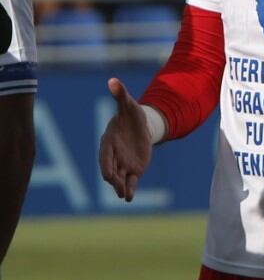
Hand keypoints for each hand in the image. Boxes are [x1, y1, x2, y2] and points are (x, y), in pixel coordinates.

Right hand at [98, 77, 152, 201]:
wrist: (141, 126)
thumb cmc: (131, 115)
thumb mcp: (129, 105)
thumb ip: (120, 96)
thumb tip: (113, 80)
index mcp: (109, 142)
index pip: (104, 156)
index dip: (106, 165)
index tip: (108, 175)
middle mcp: (114, 156)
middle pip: (110, 170)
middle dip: (113, 179)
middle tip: (118, 187)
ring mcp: (123, 164)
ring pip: (120, 179)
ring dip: (121, 188)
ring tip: (125, 196)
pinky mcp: (134, 170)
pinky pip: (131, 182)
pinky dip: (130, 190)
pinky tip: (130, 198)